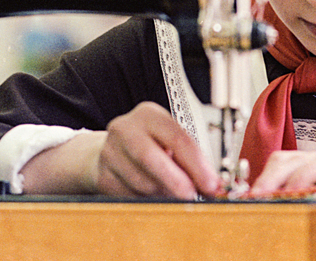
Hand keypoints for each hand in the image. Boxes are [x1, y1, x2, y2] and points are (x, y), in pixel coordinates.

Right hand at [20, 102, 219, 199]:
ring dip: (163, 194)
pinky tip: (155, 195)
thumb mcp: (170, 140)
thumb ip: (190, 158)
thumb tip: (211, 184)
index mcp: (148, 115)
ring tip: (175, 195)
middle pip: (150, 157)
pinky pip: (130, 197)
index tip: (211, 184)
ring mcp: (110, 153)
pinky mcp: (103, 177)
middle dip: (176, 181)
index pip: (175, 137)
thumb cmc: (151, 144)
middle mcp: (125, 129)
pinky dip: (148, 201)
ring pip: (140, 182)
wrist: (114, 150)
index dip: (196, 164)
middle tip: (193, 196)